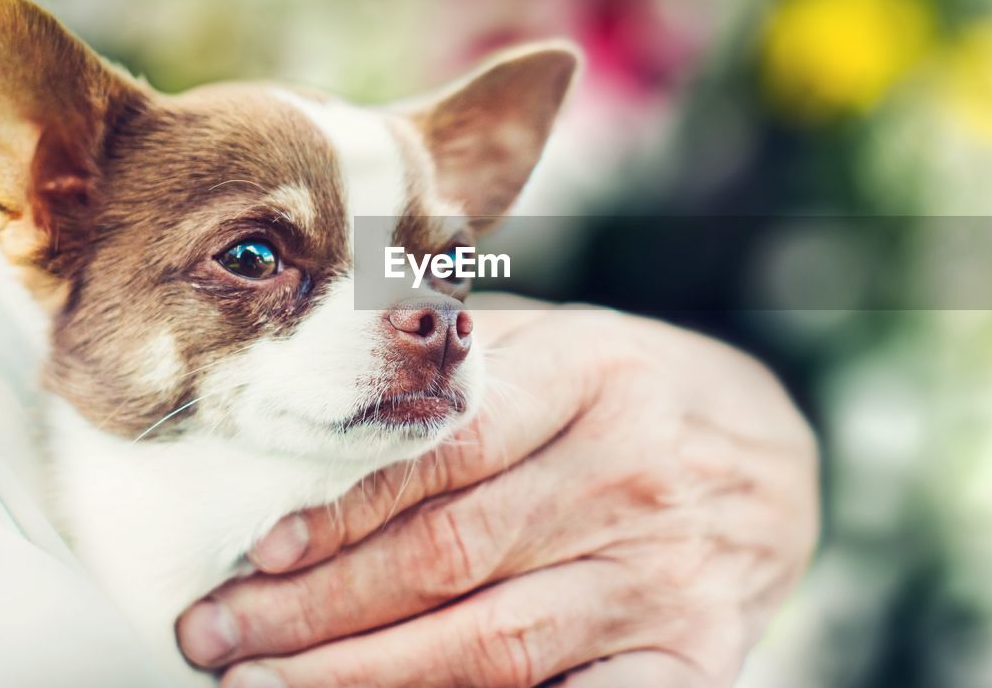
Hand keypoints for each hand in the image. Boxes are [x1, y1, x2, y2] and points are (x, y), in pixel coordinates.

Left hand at [177, 300, 818, 686]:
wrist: (775, 457)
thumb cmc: (636, 392)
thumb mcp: (564, 339)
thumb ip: (461, 357)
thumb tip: (327, 382)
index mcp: (592, 374)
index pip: (443, 453)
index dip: (339, 509)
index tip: (253, 552)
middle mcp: (631, 474)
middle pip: (448, 558)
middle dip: (315, 609)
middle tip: (216, 635)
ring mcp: (665, 574)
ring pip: (491, 645)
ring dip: (364, 677)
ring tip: (265, 687)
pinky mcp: (694, 654)